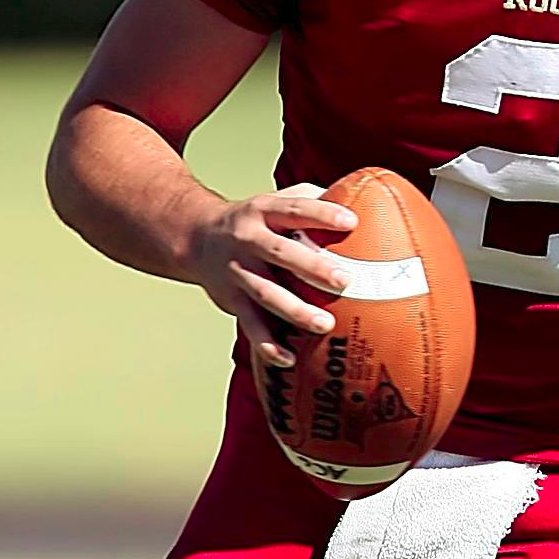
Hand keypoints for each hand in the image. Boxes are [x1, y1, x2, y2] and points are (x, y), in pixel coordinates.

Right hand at [191, 183, 357, 367]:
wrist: (196, 237)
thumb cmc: (255, 221)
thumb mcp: (276, 202)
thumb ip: (311, 202)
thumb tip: (362, 201)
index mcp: (264, 212)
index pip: (294, 210)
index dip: (322, 214)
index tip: (351, 222)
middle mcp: (249, 240)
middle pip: (281, 253)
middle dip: (312, 267)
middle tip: (343, 280)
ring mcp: (238, 272)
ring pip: (266, 293)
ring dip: (295, 310)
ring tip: (325, 324)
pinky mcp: (232, 300)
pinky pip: (251, 325)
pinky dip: (268, 344)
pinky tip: (289, 358)